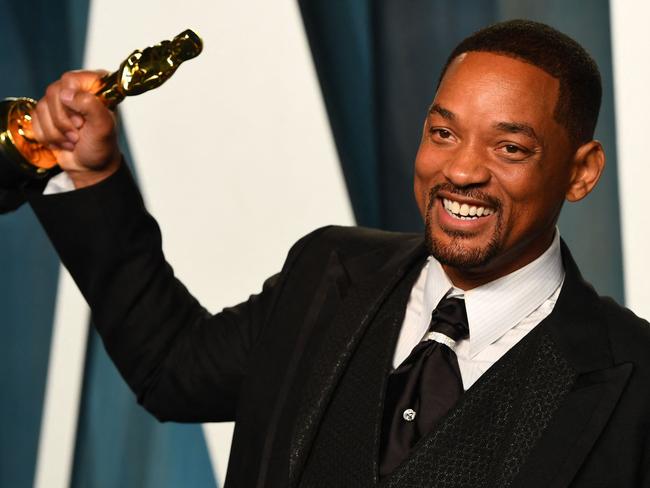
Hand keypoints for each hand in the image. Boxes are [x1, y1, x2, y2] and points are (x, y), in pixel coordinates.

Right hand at [31, 70, 121, 188]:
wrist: (90, 166)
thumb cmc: (101, 146)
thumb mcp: (103, 128)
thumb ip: (91, 106)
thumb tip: (67, 94)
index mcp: (96, 86)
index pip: (71, 80)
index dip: (72, 102)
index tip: (82, 121)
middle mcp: (78, 89)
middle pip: (53, 93)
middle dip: (63, 121)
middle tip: (78, 134)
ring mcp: (61, 100)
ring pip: (42, 107)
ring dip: (57, 132)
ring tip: (73, 141)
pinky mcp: (47, 113)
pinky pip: (35, 118)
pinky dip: (48, 136)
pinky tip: (63, 141)